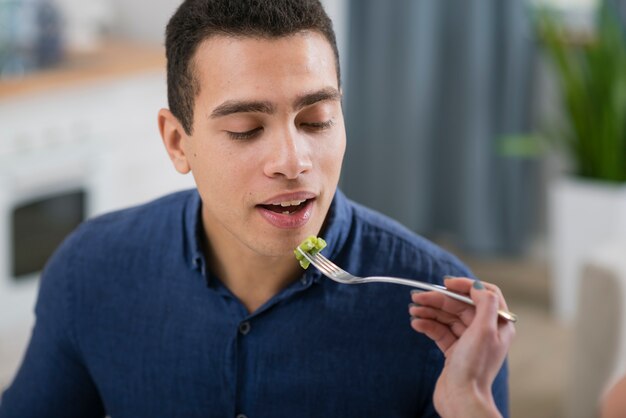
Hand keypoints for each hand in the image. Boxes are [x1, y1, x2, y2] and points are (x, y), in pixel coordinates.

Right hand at [409, 277, 514, 417]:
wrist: (461, 399)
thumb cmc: (475, 367)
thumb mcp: (485, 330)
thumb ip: (484, 303)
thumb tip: (476, 285)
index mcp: (498, 325)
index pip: (484, 294)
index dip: (465, 285)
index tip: (446, 283)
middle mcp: (485, 331)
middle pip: (460, 305)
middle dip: (438, 299)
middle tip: (417, 296)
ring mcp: (468, 342)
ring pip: (447, 317)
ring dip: (429, 311)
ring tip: (413, 309)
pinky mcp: (453, 352)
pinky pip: (440, 331)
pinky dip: (428, 325)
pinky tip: (416, 323)